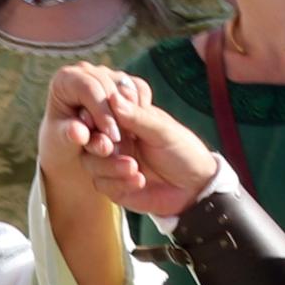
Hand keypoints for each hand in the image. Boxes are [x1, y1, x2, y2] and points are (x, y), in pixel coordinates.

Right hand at [42, 65, 217, 218]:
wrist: (195, 187)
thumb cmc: (183, 151)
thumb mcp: (162, 131)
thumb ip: (136, 117)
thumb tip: (113, 97)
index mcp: (125, 122)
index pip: (99, 115)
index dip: (94, 117)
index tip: (98, 122)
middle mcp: (115, 142)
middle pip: (89, 140)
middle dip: (97, 144)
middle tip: (111, 147)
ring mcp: (112, 164)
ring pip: (91, 163)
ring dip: (110, 166)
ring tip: (134, 167)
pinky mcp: (114, 187)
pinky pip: (102, 184)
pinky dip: (119, 183)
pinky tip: (139, 181)